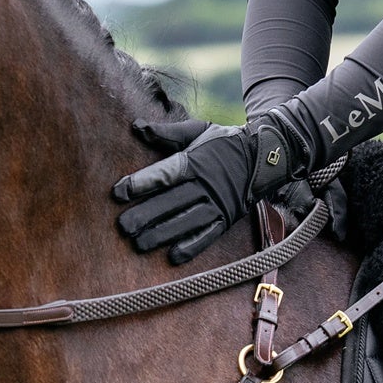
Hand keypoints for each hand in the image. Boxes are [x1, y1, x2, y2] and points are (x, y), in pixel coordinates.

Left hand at [113, 110, 317, 262]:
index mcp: (195, 161)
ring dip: (162, 234)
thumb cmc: (223, 143)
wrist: (264, 157)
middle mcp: (206, 184)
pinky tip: (173, 256)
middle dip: (145, 215)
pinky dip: (191, 246)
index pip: (165, 173)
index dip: (141, 183)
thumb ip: (168, 132)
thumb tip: (137, 126)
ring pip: (186, 221)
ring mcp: (218, 203)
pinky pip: (208, 235)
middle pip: (171, 201)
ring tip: (139, 244)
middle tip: (123, 227)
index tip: (118, 192)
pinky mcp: (226, 219)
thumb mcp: (198, 130)